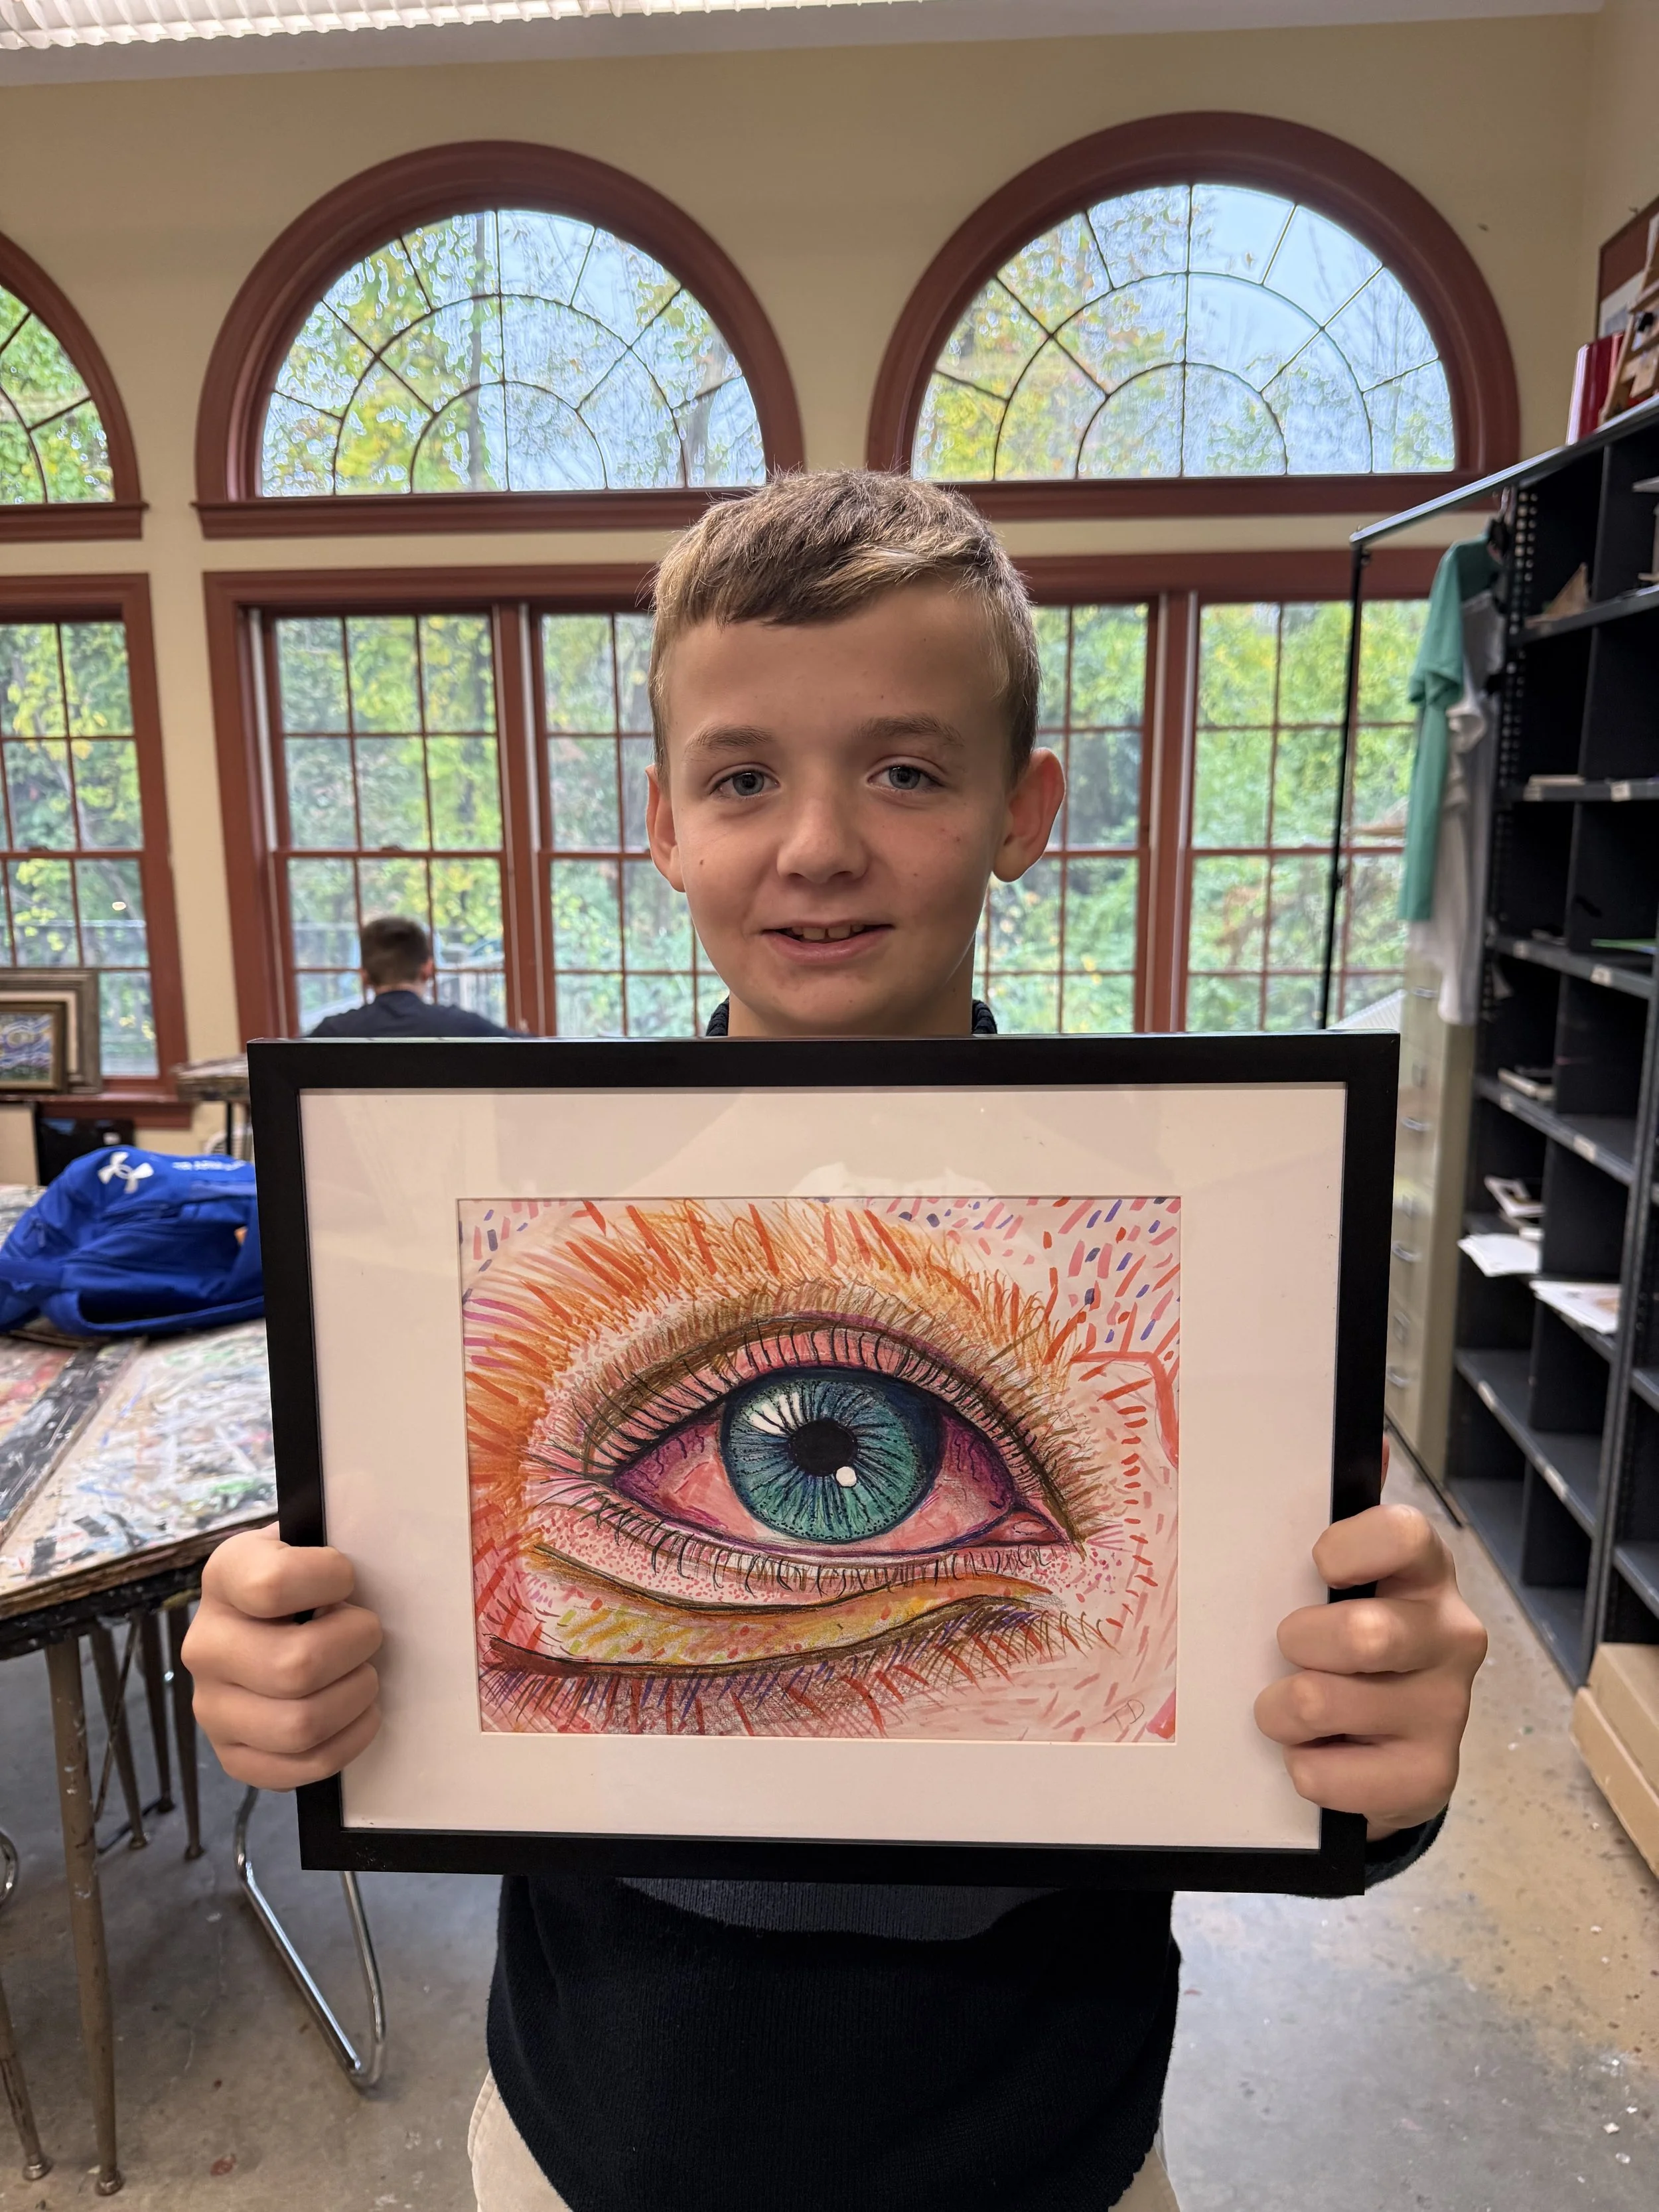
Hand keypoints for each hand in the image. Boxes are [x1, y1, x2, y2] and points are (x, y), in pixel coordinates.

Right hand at [181, 1524, 383, 1789]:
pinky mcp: (232, 1753)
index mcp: (225, 1576)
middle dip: (355, 1647)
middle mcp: (204, 1643)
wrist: (282, 1619)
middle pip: (294, 1666)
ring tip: (364, 1673)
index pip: (274, 1585)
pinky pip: (297, 1769)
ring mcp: (211, 1705)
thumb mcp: (321, 1536)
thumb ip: (344, 1516)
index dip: (331, 1580)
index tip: (346, 1578)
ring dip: (355, 1697)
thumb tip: (363, 1490)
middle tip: (368, 1631)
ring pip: (298, 1724)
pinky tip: (358, 1714)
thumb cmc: (314, 1577)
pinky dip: (345, 1743)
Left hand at [1254, 1495, 1486, 1839]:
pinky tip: (1317, 1755)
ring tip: (1290, 1711)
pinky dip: (1304, 1768)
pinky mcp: (1430, 1777)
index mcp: (1423, 1572)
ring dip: (1283, 1711)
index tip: (1317, 1566)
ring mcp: (1447, 1710)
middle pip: (1362, 1633)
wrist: (1383, 1750)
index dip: (1349, 1547)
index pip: (1403, 1534)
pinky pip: (1331, 1776)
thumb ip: (1345, 1519)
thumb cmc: (1346, 1644)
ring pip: (1326, 1702)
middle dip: (1298, 1645)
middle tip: (1286, 1652)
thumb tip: (1363, 1436)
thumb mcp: (1340, 1581)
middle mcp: (1451, 1635)